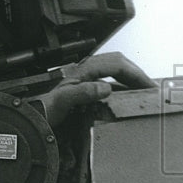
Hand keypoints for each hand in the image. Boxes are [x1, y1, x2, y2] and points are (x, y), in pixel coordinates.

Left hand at [39, 52, 155, 126]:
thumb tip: (105, 88)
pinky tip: (125, 101)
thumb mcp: (62, 101)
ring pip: (114, 74)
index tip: (148, 86)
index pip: (116, 64)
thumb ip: (82, 93)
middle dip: (136, 74)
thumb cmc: (43, 109)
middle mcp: (85, 71)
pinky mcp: (84, 90)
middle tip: (150, 88)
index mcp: (82, 70)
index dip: (135, 73)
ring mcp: (85, 80)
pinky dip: (120, 91)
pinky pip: (108, 85)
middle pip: (117, 64)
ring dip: (130, 82)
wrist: (32, 118)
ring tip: (143, 94)